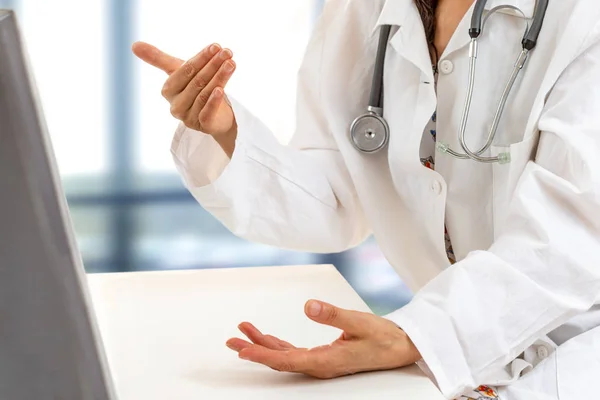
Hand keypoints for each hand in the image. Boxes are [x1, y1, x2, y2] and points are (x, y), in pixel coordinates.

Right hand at [132, 41, 236, 137]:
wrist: (216, 116)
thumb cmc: (195, 89)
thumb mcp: (178, 72)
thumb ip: (158, 59)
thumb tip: (133, 44)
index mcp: (168, 90)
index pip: (185, 71)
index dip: (201, 58)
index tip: (216, 46)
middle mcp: (176, 105)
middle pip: (196, 81)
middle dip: (213, 65)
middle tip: (227, 52)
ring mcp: (188, 117)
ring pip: (204, 93)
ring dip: (219, 77)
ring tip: (231, 63)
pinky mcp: (202, 126)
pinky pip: (207, 111)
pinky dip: (214, 100)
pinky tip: (221, 89)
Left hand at [226, 300, 420, 377]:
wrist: (400, 347)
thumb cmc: (383, 337)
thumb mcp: (361, 322)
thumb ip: (334, 315)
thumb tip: (309, 306)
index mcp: (326, 361)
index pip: (287, 360)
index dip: (262, 356)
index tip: (242, 351)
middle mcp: (319, 365)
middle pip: (279, 360)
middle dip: (254, 349)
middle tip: (232, 339)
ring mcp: (320, 362)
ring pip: (284, 355)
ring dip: (263, 344)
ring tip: (243, 332)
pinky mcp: (323, 356)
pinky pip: (293, 352)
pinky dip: (277, 344)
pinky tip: (266, 338)